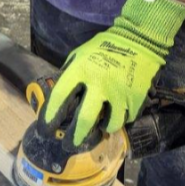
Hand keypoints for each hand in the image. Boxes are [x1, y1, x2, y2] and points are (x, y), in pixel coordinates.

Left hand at [44, 0, 184, 147]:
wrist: (138, 40)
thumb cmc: (104, 46)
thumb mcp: (80, 54)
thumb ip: (70, 72)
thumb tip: (59, 94)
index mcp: (82, 69)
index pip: (61, 97)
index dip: (51, 115)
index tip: (46, 129)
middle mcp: (100, 83)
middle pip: (85, 120)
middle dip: (75, 137)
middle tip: (69, 145)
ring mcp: (119, 92)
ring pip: (110, 125)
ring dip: (104, 127)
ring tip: (102, 125)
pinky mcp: (136, 98)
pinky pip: (126, 118)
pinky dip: (121, 117)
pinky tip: (118, 111)